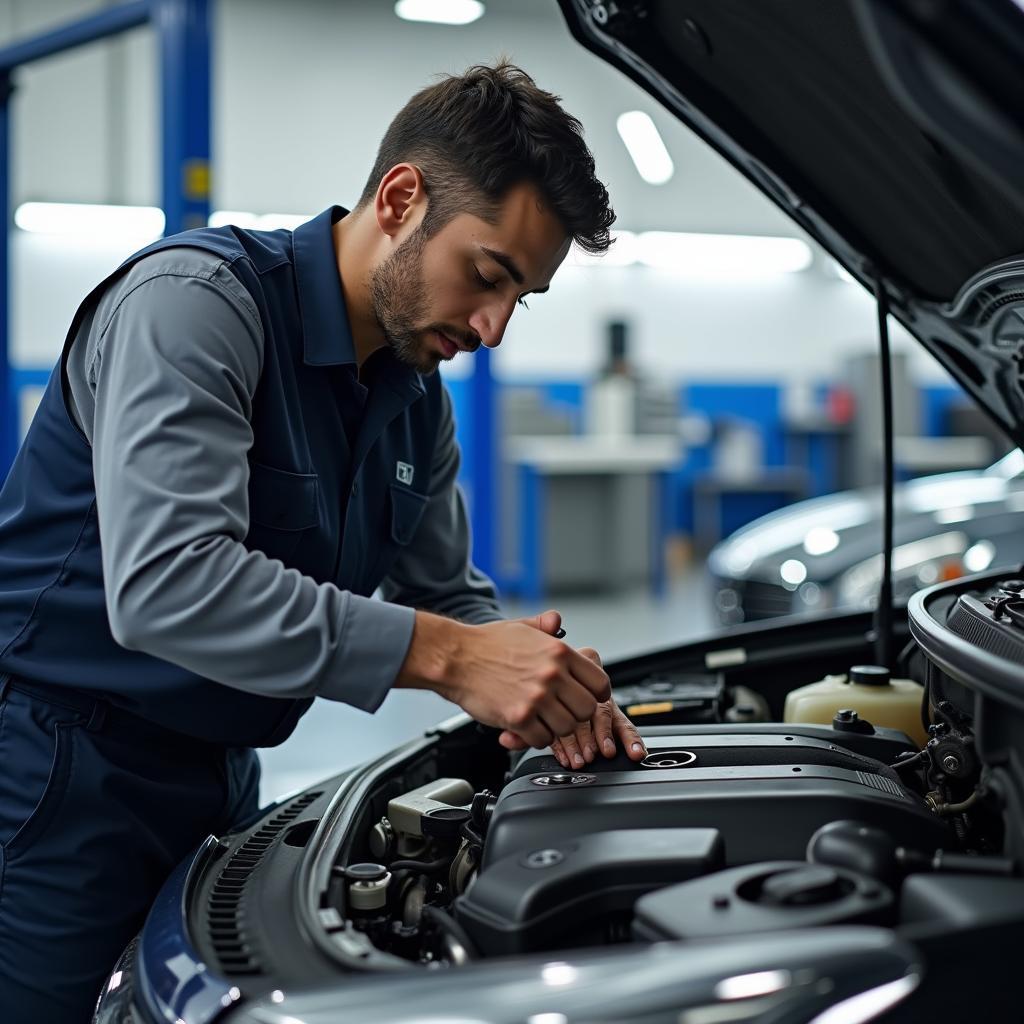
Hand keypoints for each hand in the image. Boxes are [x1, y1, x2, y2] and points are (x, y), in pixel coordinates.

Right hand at [399, 608, 611, 749]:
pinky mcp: (518, 717)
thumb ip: (544, 626)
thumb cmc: (485, 643)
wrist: (454, 657)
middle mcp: (552, 674)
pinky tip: (528, 727)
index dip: (596, 694)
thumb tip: (556, 621)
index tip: (588, 697)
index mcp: (558, 652)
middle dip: (577, 714)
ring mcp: (536, 697)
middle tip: (563, 711)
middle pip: (588, 709)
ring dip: (557, 728)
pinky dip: (537, 737)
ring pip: (567, 728)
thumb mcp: (521, 627)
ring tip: (544, 720)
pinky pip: (542, 739)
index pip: (599, 682)